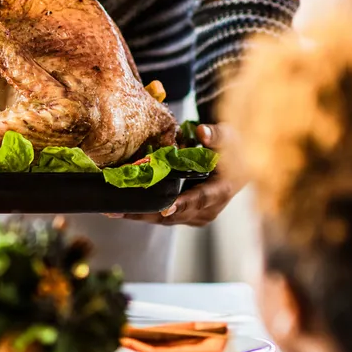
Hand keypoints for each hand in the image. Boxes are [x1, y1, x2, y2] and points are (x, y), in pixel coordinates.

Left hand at [110, 123, 239, 225]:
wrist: (238, 165)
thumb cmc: (232, 149)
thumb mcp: (228, 137)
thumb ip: (215, 135)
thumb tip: (202, 131)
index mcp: (221, 191)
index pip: (199, 199)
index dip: (182, 204)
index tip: (165, 208)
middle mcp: (209, 209)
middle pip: (174, 215)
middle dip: (146, 213)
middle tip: (118, 210)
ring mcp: (198, 216)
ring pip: (166, 220)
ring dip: (140, 216)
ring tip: (112, 211)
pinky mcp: (188, 217)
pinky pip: (164, 218)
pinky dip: (145, 213)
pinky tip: (123, 209)